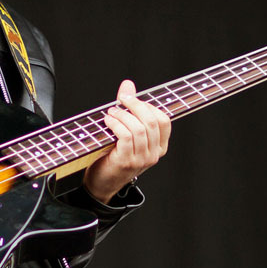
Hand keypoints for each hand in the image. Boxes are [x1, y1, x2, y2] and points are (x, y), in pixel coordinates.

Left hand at [83, 79, 170, 203]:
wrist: (102, 183)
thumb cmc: (114, 155)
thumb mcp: (126, 132)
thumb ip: (129, 108)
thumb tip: (128, 84)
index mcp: (159, 146)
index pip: (164, 121)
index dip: (148, 106)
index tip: (132, 100)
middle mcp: (154, 154)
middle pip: (151, 121)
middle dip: (135, 105)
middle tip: (121, 100)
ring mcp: (141, 160)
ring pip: (138, 128)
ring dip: (122, 115)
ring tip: (111, 112)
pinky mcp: (127, 162)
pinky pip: (125, 137)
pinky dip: (116, 124)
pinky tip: (108, 121)